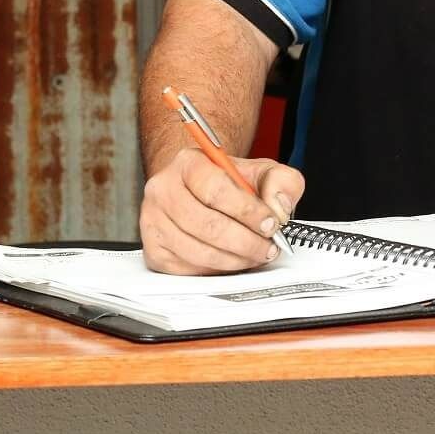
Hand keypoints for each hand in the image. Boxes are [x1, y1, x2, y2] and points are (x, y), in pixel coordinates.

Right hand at [139, 147, 304, 275]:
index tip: (271, 223)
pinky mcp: (154, 250)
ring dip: (234, 260)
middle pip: (206, 225)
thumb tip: (278, 208)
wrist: (200, 191)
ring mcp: (153, 221)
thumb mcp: (262, 171)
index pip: (215, 190)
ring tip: (255, 255)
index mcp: (188, 163)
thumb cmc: (229, 183)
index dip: (247, 211)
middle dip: (246, 242)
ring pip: (197, 251)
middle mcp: (163, 189)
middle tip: (268, 247)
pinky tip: (232, 260)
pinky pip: (187, 269)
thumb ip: (281, 182)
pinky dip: (216, 270)